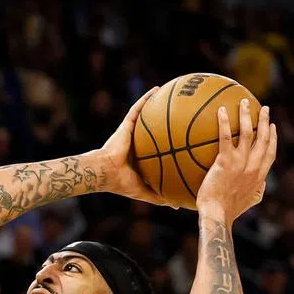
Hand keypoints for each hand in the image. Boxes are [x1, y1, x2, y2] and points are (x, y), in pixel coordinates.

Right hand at [97, 87, 177, 207]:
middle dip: (169, 121)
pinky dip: (146, 98)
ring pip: (148, 115)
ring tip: (174, 94)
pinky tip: (157, 89)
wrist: (105, 173)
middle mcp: (139, 142)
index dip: (172, 142)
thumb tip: (178, 205)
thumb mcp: (145, 191)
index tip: (189, 138)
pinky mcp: (126, 125)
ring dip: (158, 104)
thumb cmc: (121, 183)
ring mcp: (133, 132)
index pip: (161, 148)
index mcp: (144, 157)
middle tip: (187, 114)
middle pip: (157, 128)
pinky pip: (137, 108)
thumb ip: (160, 196)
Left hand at [196, 99, 277, 222]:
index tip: (272, 127)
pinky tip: (220, 111)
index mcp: (259, 176)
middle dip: (265, 121)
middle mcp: (253, 166)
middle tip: (264, 109)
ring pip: (248, 132)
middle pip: (263, 138)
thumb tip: (260, 186)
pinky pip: (226, 137)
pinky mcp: (226, 161)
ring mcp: (241, 163)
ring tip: (243, 102)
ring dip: (247, 115)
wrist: (217, 215)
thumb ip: (257, 192)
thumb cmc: (228, 211)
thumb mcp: (249, 202)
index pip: (270, 153)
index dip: (273, 138)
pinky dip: (225, 122)